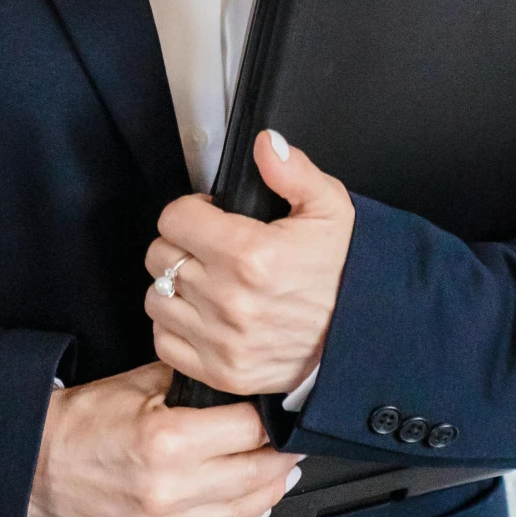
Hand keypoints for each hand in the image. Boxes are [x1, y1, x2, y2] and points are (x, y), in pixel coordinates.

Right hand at [25, 361, 297, 516]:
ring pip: (243, 516)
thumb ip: (192, 383)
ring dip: (269, 494)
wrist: (32, 469)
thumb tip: (238, 381)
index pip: (249, 430)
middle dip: (282, 459)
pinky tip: (249, 508)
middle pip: (256, 476)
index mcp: (167, 440)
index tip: (286, 415)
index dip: (274, 421)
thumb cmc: (83, 423)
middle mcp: (168, 491)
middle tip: (294, 446)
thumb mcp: (137, 384)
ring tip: (278, 475)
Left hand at [144, 130, 354, 396]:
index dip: (191, 211)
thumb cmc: (340, 271)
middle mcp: (229, 300)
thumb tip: (265, 143)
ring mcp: (222, 341)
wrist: (359, 335)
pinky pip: (164, 342)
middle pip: (160, 256)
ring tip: (204, 282)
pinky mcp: (220, 372)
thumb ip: (293, 171)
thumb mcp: (330, 208)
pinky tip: (202, 315)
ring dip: (174, 286)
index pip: (174, 218)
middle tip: (208, 249)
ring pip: (156, 298)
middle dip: (180, 244)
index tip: (210, 217)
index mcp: (249, 254)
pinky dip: (175, 327)